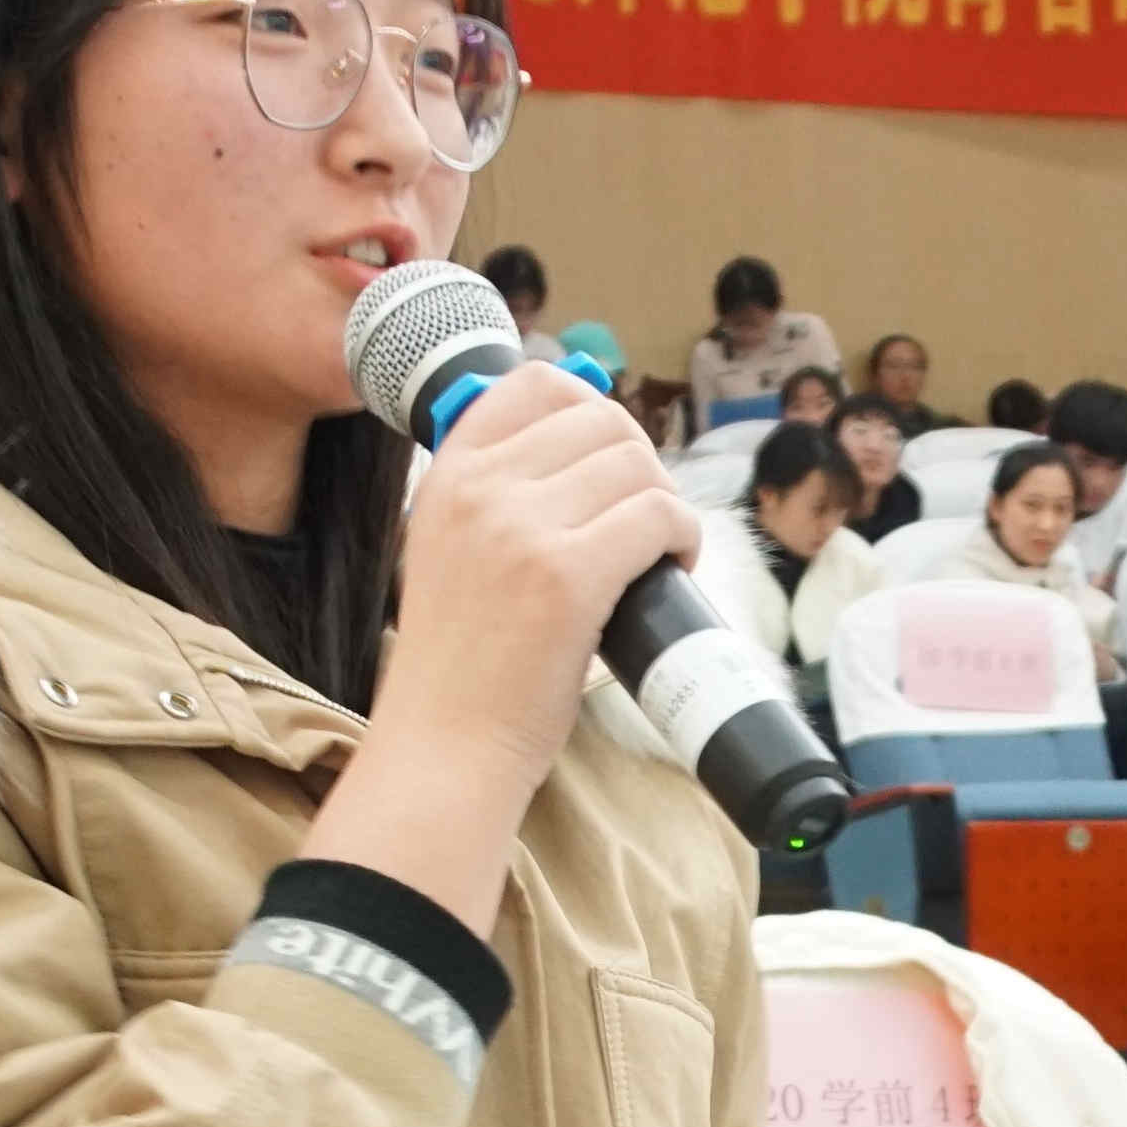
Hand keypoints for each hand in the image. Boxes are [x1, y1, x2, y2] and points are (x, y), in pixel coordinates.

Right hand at [376, 362, 698, 793]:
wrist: (447, 744)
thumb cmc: (459, 665)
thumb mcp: (444, 551)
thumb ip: (490, 497)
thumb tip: (579, 452)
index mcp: (449, 476)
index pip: (532, 383)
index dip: (589, 407)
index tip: (607, 456)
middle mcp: (481, 489)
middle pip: (601, 421)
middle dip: (639, 465)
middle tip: (641, 518)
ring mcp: (523, 528)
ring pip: (636, 465)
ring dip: (665, 502)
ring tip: (656, 549)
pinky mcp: (568, 576)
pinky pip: (657, 516)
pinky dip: (681, 536)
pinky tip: (672, 566)